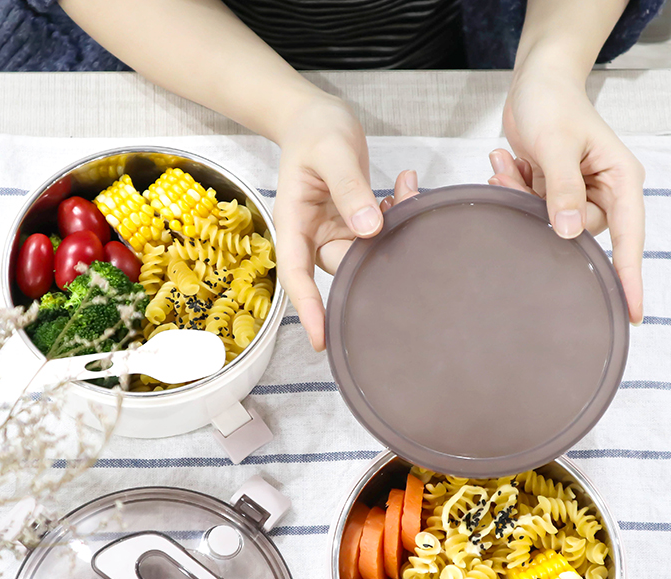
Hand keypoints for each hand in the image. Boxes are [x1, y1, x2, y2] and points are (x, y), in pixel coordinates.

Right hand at [273, 95, 418, 349]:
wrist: (315, 118)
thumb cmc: (314, 131)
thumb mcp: (332, 153)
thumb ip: (349, 189)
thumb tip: (368, 229)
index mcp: (294, 225)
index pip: (297, 276)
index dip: (309, 309)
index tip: (321, 339)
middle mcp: (313, 237)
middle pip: (344, 267)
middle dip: (377, 251)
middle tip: (400, 207)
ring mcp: (335, 233)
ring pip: (368, 251)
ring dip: (393, 227)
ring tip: (406, 189)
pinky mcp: (353, 225)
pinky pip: (379, 233)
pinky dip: (397, 215)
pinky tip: (404, 189)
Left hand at [492, 69, 644, 323]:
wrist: (534, 82)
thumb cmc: (553, 103)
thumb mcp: (558, 144)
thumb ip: (563, 190)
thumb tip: (569, 233)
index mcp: (619, 179)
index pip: (629, 238)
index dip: (629, 277)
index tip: (632, 313)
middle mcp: (602, 190)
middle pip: (575, 232)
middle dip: (538, 209)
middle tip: (516, 175)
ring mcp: (576, 193)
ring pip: (547, 223)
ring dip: (520, 196)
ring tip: (507, 163)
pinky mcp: (551, 192)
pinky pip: (531, 209)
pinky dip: (514, 188)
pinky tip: (505, 163)